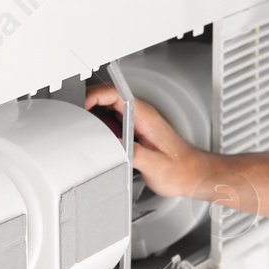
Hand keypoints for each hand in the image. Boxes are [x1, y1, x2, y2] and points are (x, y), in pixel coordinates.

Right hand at [85, 84, 208, 197]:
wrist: (193, 175)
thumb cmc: (180, 170)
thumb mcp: (154, 165)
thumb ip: (132, 153)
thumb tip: (109, 146)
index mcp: (146, 116)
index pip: (116, 93)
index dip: (96, 95)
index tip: (81, 105)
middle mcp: (141, 115)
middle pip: (108, 98)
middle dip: (88, 105)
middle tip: (75, 121)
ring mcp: (138, 122)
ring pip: (108, 110)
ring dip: (94, 117)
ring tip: (83, 131)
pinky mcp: (135, 131)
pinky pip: (113, 122)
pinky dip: (101, 127)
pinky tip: (97, 141)